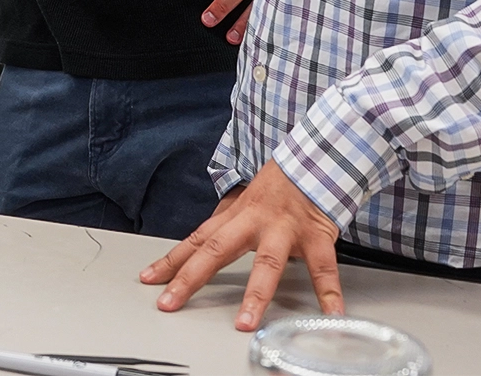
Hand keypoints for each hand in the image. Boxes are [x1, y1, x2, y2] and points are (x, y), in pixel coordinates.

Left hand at [142, 161, 344, 330]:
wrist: (317, 158)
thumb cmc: (280, 186)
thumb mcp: (246, 202)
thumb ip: (227, 226)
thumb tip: (200, 246)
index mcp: (235, 217)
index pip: (196, 241)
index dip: (170, 261)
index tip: (148, 280)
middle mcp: (254, 222)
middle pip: (216, 250)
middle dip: (191, 278)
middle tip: (171, 302)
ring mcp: (284, 229)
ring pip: (267, 263)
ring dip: (256, 294)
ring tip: (245, 322)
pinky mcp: (315, 234)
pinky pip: (323, 268)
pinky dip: (329, 293)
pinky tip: (332, 314)